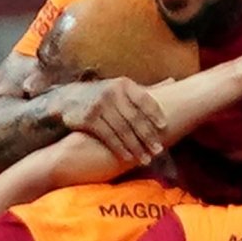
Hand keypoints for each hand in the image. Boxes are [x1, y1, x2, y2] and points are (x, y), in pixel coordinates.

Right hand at [57, 77, 171, 167]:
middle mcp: (112, 92)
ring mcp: (99, 105)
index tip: (164, 127)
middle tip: (158, 150)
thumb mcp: (124, 88)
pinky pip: (108, 136)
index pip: (144, 99)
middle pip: (134, 117)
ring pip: (122, 129)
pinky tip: (128, 158)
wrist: (69, 99)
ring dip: (136, 146)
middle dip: (147, 136)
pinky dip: (120, 148)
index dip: (155, 113)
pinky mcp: (88, 118)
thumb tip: (173, 81)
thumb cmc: (104, 96)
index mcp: (124, 84)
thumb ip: (147, 89)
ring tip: (146, 159)